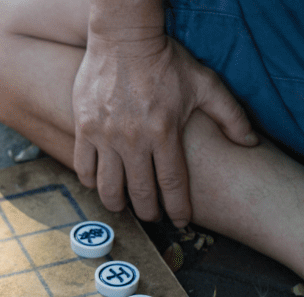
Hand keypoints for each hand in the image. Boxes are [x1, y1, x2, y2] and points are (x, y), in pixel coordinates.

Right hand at [72, 32, 256, 227]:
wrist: (124, 38)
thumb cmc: (165, 60)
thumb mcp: (205, 83)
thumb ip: (229, 115)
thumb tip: (249, 143)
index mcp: (164, 132)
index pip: (172, 182)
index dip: (177, 207)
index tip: (179, 221)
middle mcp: (133, 139)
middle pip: (139, 192)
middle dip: (148, 211)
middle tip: (151, 217)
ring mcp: (106, 135)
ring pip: (108, 186)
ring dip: (116, 203)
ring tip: (122, 207)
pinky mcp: (85, 128)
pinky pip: (84, 166)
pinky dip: (91, 181)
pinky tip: (98, 184)